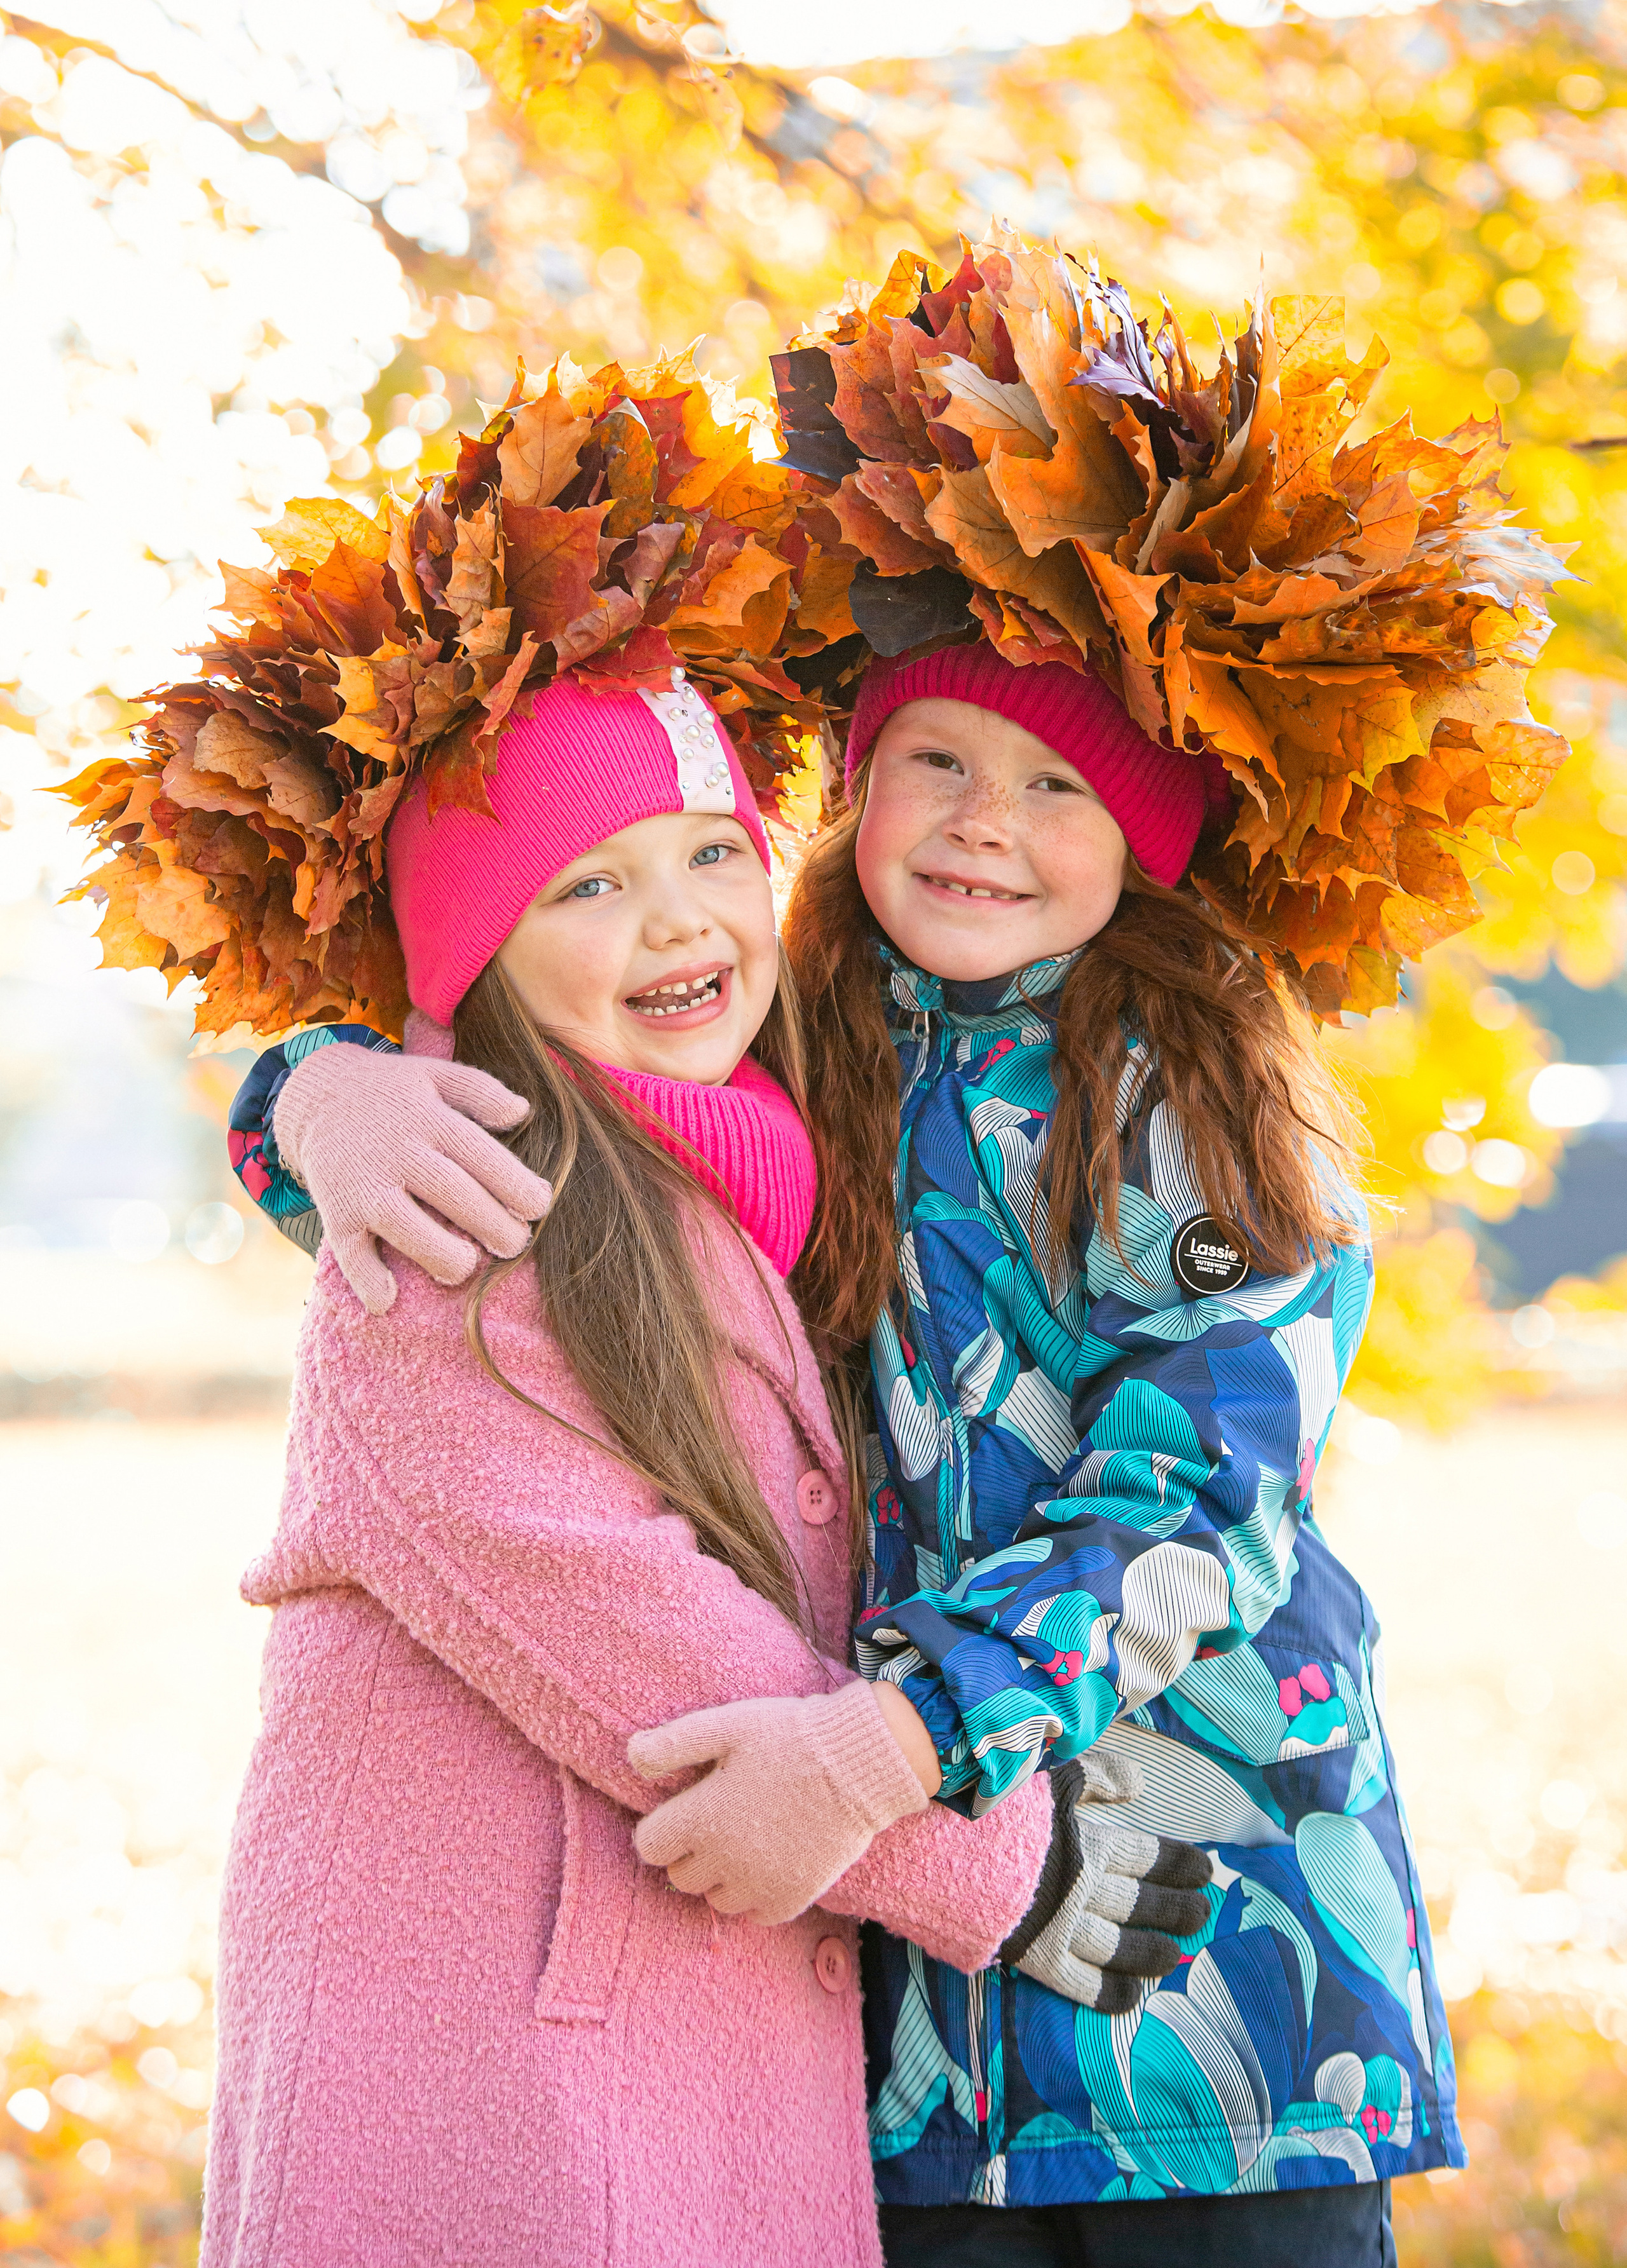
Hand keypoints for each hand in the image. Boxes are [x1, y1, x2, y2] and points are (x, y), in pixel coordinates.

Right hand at [274, 1038, 551, 1314]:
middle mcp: (396, 1151)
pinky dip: (367, 1279)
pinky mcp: (336, 1212)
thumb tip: (523, 1112)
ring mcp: (363, 1184)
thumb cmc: (391, 1092)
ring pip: (405, 1226)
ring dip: (441, 1255)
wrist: (314, 1096)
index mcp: (427, 1117)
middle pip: (452, 1193)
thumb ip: (481, 1090)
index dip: (515, 1184)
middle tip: (515, 1244)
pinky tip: (388, 1300)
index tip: (538, 1206)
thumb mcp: (435, 1074)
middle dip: (492, 1226)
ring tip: (465, 1267)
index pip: (480, 1153)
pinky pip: (351, 1252)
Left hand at [628, 1681, 928, 1926]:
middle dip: (689, 1850)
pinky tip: (769, 1860)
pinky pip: (753, 1914)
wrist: (861, 1762)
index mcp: (702, 1818)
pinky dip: (754, 1894)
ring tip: (746, 1838)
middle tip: (718, 1818)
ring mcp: (760, 1885)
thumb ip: (673, 1743)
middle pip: (680, 1876)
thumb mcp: (727, 1724)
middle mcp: (725, 1861)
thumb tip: (630, 1756)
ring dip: (720, 1875)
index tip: (684, 1808)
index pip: (649, 1846)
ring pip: (715, 1899)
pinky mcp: (792, 1898)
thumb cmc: (790, 1736)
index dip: (661, 1826)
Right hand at [1001, 1750, 1211, 2013]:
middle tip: (1203, 1915)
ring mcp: (1063, 1928)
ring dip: (1153, 1952)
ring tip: (1175, 1955)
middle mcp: (1083, 1889)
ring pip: (1121, 1947)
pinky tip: (1131, 1995)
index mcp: (1087, 1844)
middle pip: (1142, 1903)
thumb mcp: (1044, 1779)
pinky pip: (1084, 1984)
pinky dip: (1110, 1992)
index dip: (1179, 1864)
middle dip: (1177, 1909)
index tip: (1206, 1871)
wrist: (936, 1853)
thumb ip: (1094, 1777)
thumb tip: (1140, 1784)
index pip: (1146, 1856)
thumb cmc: (988, 1811)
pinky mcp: (1037, 1958)